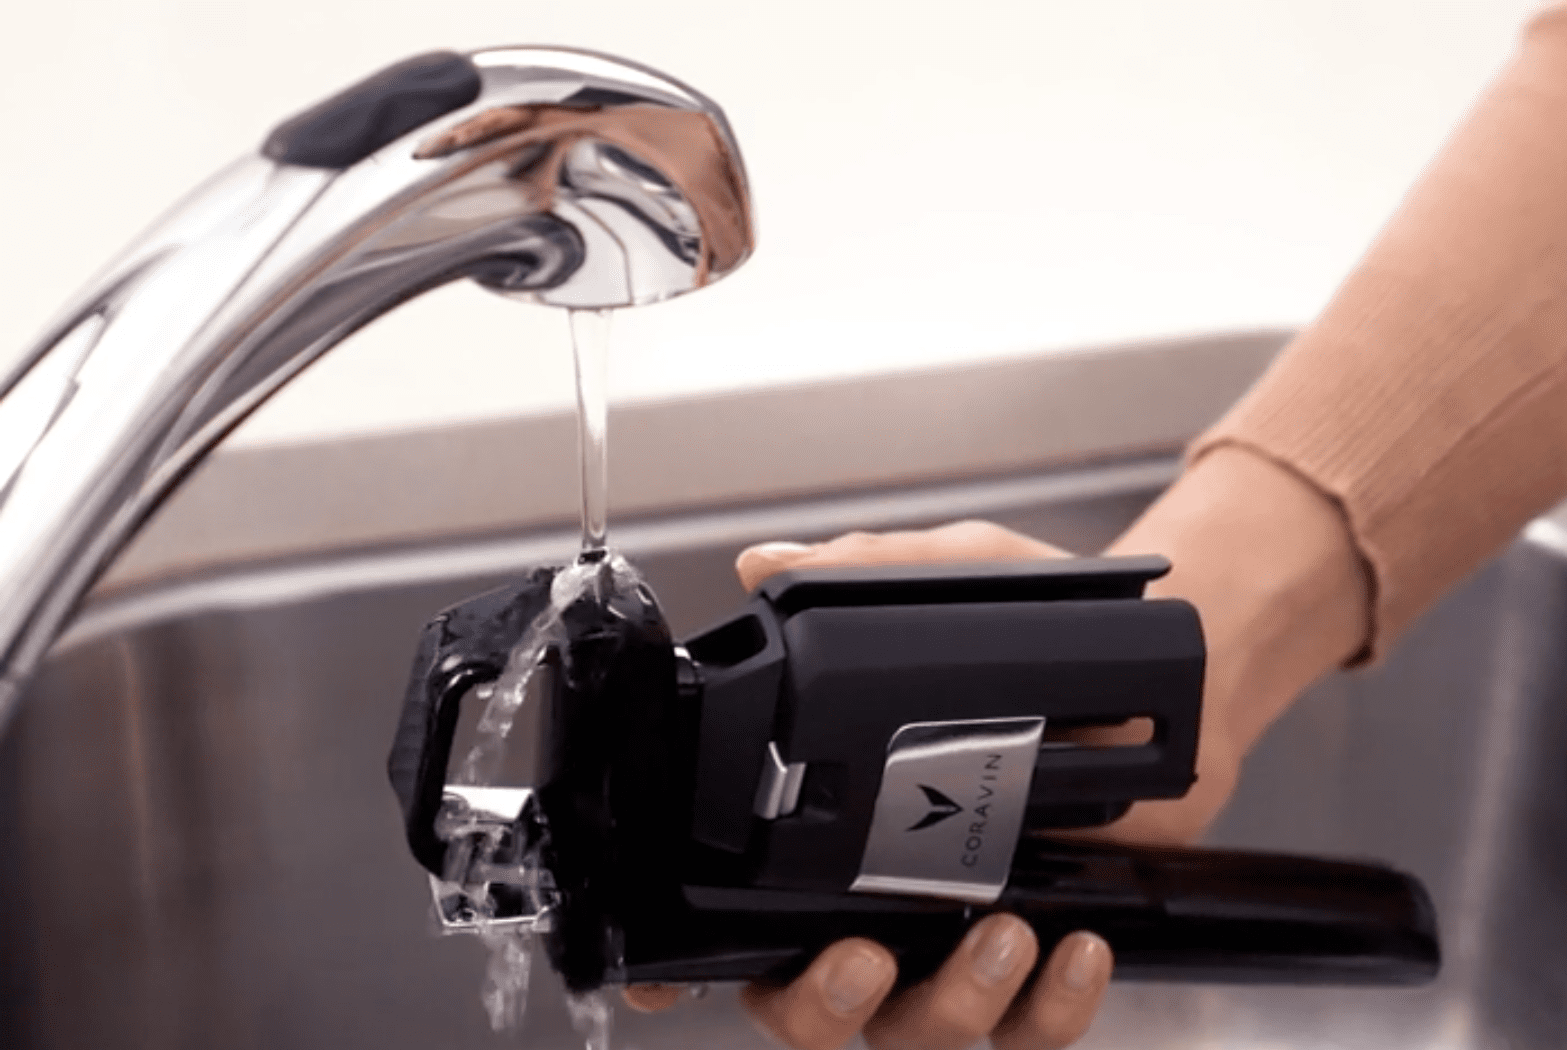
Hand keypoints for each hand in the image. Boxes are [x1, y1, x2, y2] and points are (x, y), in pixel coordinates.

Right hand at [628, 447, 1370, 1049]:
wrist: (1177, 670)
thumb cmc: (1045, 630)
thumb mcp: (958, 577)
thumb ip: (866, 566)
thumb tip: (768, 564)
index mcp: (834, 825)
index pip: (745, 916)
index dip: (705, 963)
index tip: (691, 972)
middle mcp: (881, 900)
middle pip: (810, 1009)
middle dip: (821, 1005)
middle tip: (862, 958)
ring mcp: (960, 942)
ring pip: (919, 1031)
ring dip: (953, 1004)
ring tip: (1006, 933)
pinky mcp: (1042, 961)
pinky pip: (1032, 1031)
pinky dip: (1051, 1009)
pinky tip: (1077, 948)